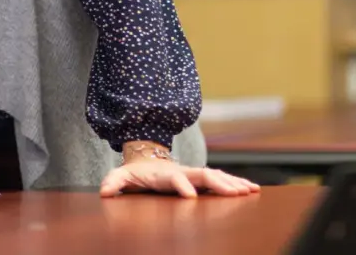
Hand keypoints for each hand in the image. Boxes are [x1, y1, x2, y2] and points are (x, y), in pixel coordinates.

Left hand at [100, 159, 260, 198]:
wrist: (146, 158)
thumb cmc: (135, 172)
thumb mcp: (120, 176)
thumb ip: (112, 182)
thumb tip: (104, 191)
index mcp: (163, 174)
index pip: (173, 179)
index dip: (181, 186)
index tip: (190, 196)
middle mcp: (182, 171)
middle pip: (201, 175)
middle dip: (217, 183)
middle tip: (233, 193)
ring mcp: (193, 173)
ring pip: (216, 176)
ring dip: (232, 183)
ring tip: (249, 190)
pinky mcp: (200, 177)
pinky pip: (221, 179)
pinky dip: (236, 183)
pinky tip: (252, 189)